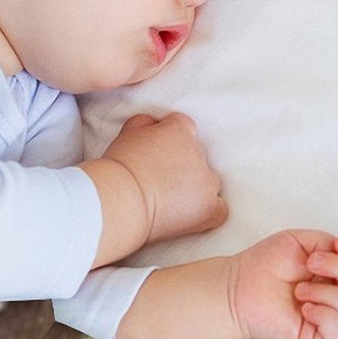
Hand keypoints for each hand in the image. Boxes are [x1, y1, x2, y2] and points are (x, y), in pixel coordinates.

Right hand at [101, 112, 226, 244]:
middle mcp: (199, 152)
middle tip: (156, 179)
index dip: (168, 141)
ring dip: (193, 188)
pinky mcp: (209, 208)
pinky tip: (190, 215)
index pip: (183, 128)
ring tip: (168, 200)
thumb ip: (145, 123)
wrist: (120, 199)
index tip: (155, 154)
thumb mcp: (127, 133)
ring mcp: (207, 181)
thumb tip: (153, 124)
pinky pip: (219, 208)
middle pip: (196, 156)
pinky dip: (208, 211)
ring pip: (208, 181)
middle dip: (180, 165)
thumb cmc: (118, 168)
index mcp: (180, 130)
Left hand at [229, 231, 337, 338]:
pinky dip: (324, 315)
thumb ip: (329, 243)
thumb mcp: (300, 242)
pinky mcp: (317, 338)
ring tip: (298, 289)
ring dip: (325, 293)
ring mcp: (330, 318)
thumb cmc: (263, 266)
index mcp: (337, 273)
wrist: (236, 287)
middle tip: (310, 263)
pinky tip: (304, 308)